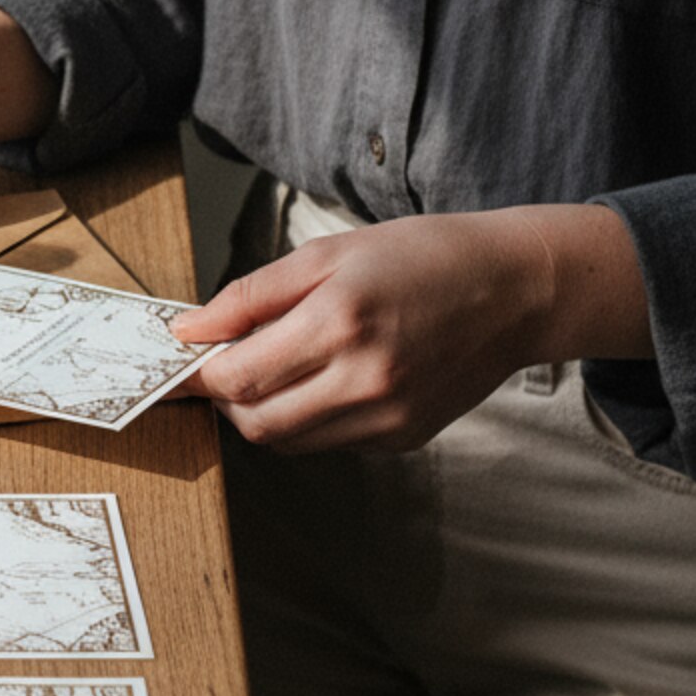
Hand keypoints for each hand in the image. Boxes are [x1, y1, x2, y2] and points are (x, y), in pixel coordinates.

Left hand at [173, 203, 650, 453]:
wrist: (512, 290)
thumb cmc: (419, 258)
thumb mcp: (325, 254)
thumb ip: (250, 296)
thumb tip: (189, 328)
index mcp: (339, 324)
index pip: (238, 377)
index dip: (199, 373)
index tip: (182, 358)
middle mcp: (365, 381)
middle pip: (256, 422)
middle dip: (226, 398)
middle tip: (227, 362)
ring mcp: (388, 418)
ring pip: (289, 440)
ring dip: (263, 412)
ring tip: (276, 366)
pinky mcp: (404, 438)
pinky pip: (329, 442)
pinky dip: (307, 418)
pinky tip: (323, 378)